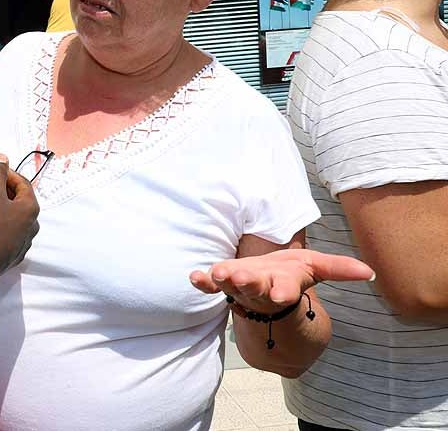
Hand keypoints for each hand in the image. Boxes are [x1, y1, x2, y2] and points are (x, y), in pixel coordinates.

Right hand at [0, 154, 39, 282]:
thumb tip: (2, 157)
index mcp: (31, 208)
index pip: (23, 183)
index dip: (8, 173)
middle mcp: (33, 224)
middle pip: (21, 199)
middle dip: (5, 189)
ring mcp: (26, 240)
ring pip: (17, 216)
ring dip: (4, 205)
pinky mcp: (16, 252)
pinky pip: (12, 231)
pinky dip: (3, 222)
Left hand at [189, 249, 374, 314]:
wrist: (266, 291)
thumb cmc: (290, 275)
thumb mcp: (315, 268)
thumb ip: (339, 269)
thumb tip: (369, 272)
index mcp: (283, 285)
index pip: (284, 289)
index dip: (282, 291)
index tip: (280, 294)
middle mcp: (260, 289)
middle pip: (254, 288)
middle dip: (247, 282)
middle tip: (239, 278)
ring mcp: (238, 288)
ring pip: (230, 286)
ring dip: (222, 280)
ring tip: (217, 273)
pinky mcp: (221, 284)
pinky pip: (210, 285)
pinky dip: (202, 282)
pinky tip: (194, 276)